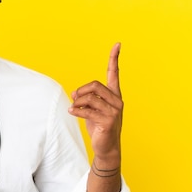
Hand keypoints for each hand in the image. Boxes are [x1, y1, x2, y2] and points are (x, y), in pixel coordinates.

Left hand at [68, 43, 122, 164]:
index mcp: (114, 95)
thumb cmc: (99, 126)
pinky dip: (77, 110)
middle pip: (95, 85)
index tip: (118, 44)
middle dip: (81, 90)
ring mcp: (114, 111)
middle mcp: (117, 101)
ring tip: (74, 108)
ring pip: (90, 98)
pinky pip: (88, 111)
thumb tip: (75, 93)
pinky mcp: (108, 121)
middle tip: (75, 98)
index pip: (114, 73)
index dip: (114, 58)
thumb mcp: (92, 109)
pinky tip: (73, 112)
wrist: (106, 147)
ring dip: (77, 103)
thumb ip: (86, 98)